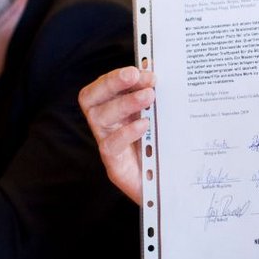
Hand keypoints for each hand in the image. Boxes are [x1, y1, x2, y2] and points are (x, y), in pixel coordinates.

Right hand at [77, 65, 155, 204]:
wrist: (166, 188)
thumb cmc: (161, 149)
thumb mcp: (159, 120)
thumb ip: (153, 98)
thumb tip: (153, 70)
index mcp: (113, 111)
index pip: (100, 88)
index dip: (115, 77)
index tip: (140, 70)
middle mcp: (105, 126)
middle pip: (91, 99)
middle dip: (113, 83)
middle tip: (137, 76)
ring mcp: (107, 145)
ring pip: (100, 118)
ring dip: (124, 103)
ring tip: (149, 96)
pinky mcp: (114, 166)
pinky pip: (111, 145)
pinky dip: (126, 132)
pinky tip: (144, 125)